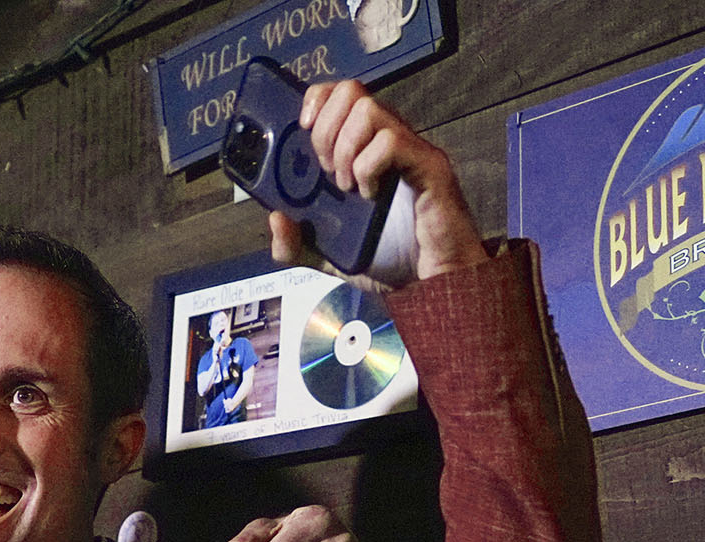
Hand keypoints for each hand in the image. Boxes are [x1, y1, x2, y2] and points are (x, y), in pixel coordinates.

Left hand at [268, 80, 487, 286]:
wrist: (429, 287)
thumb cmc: (389, 263)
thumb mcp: (326, 257)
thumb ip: (296, 244)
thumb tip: (275, 217)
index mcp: (366, 148)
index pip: (339, 94)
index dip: (315, 101)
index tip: (301, 133)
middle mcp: (389, 140)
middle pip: (350, 90)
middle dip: (324, 129)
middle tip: (326, 172)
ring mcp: (411, 150)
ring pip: (368, 109)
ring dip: (344, 148)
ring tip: (346, 186)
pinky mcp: (429, 166)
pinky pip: (390, 142)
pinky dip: (368, 167)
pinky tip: (369, 194)